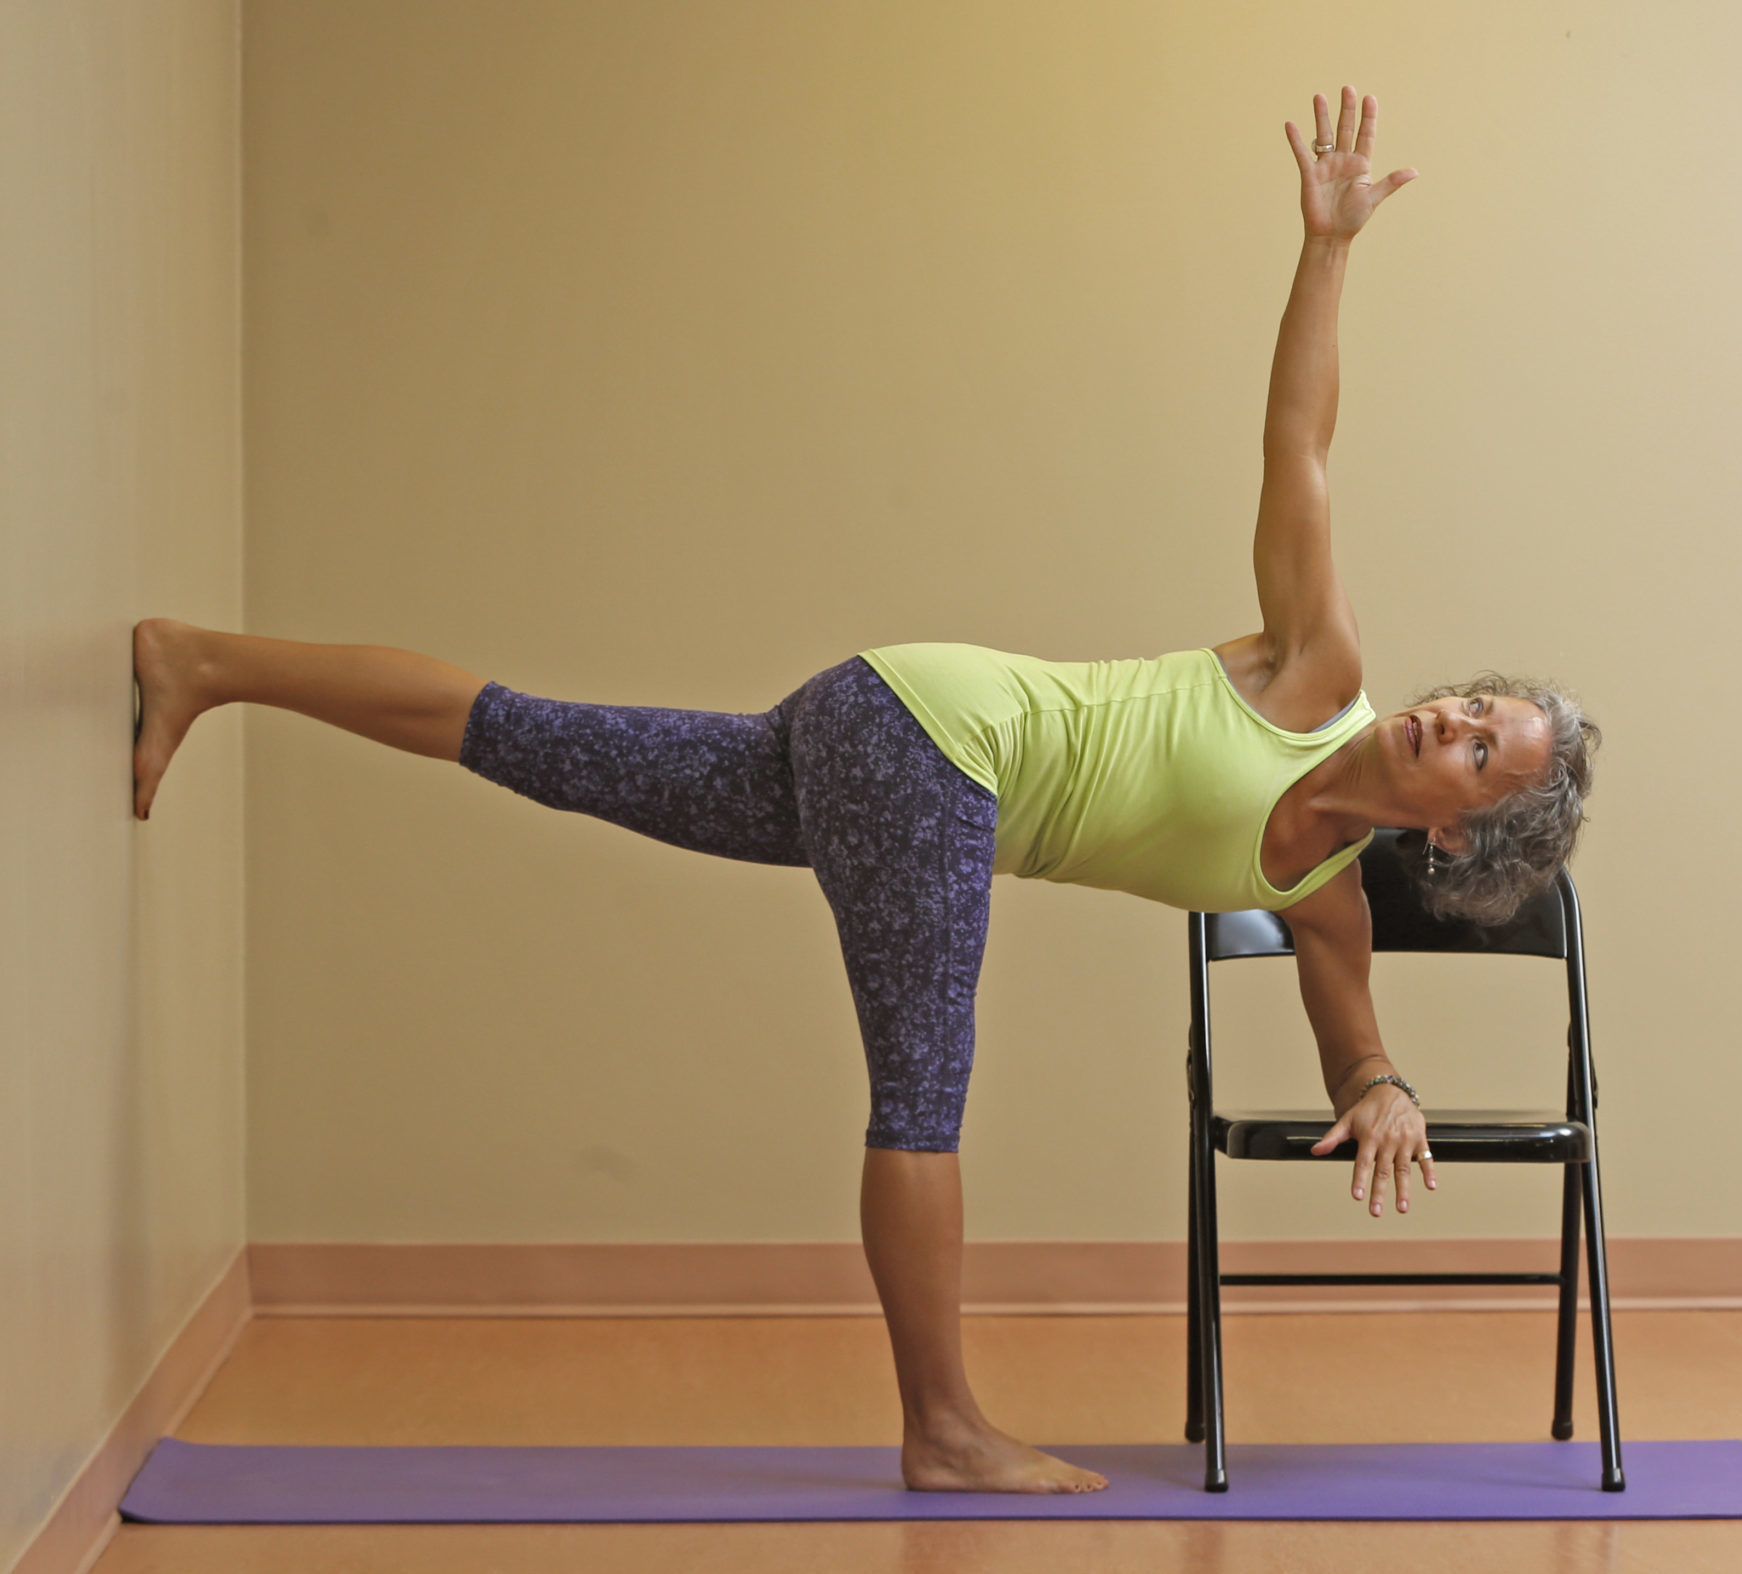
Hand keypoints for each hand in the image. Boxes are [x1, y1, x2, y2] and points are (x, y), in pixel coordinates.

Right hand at [1285, 87, 1417, 243]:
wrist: (1331, 236)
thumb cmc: (1353, 219)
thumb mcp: (1373, 198)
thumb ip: (1391, 182)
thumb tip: (1414, 172)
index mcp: (1361, 164)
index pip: (1365, 134)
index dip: (1368, 117)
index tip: (1369, 98)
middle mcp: (1343, 160)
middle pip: (1345, 129)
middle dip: (1347, 109)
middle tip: (1347, 89)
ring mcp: (1325, 166)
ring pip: (1324, 136)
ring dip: (1322, 116)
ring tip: (1319, 96)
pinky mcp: (1310, 175)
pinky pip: (1302, 154)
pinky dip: (1295, 140)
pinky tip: (1290, 125)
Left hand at [1310, 1082, 1436, 1216]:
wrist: (1390, 1091)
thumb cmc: (1366, 1110)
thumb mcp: (1347, 1121)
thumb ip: (1332, 1138)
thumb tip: (1315, 1151)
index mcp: (1369, 1137)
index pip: (1363, 1163)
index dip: (1360, 1180)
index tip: (1357, 1196)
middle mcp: (1387, 1141)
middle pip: (1382, 1171)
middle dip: (1379, 1192)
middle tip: (1375, 1212)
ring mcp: (1404, 1141)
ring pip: (1403, 1169)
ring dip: (1403, 1189)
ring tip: (1401, 1208)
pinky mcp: (1419, 1139)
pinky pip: (1426, 1157)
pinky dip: (1429, 1171)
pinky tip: (1431, 1186)